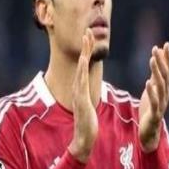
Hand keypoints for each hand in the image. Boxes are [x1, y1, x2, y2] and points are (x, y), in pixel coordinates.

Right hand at [68, 29, 97, 162]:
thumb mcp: (89, 105)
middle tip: (88, 30)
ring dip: (83, 52)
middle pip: (81, 62)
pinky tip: (83, 58)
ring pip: (80, 68)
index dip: (87, 51)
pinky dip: (81, 69)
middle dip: (84, 46)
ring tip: (86, 38)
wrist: (83, 138)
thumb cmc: (87, 123)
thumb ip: (87, 96)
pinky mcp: (80, 99)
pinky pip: (81, 80)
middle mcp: (78, 87)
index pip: (84, 65)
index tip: (90, 37)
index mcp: (81, 88)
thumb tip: (88, 90)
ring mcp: (78, 92)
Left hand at [139, 42, 168, 152]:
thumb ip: (155, 74)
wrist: (149, 130)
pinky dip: (152, 91)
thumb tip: (157, 56)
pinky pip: (155, 101)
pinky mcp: (155, 113)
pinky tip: (148, 82)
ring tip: (152, 60)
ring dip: (157, 72)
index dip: (167, 58)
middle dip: (161, 62)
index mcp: (165, 88)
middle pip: (165, 76)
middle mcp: (166, 94)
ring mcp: (161, 103)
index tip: (165, 44)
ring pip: (161, 86)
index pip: (168, 70)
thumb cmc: (151, 108)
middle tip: (156, 49)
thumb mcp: (153, 88)